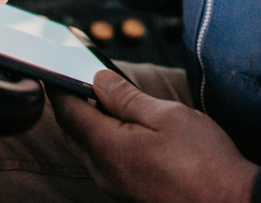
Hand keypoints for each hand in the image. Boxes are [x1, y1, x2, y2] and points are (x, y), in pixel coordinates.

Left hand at [51, 70, 257, 202]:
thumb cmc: (205, 163)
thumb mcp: (167, 116)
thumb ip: (126, 97)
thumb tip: (100, 80)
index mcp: (107, 148)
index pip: (67, 112)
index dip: (59, 87)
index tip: (55, 70)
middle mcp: (103, 172)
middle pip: (73, 132)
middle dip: (73, 104)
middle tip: (84, 79)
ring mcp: (115, 186)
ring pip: (88, 148)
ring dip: (92, 123)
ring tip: (110, 99)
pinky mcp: (129, 192)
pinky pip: (105, 162)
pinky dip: (106, 140)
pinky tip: (128, 128)